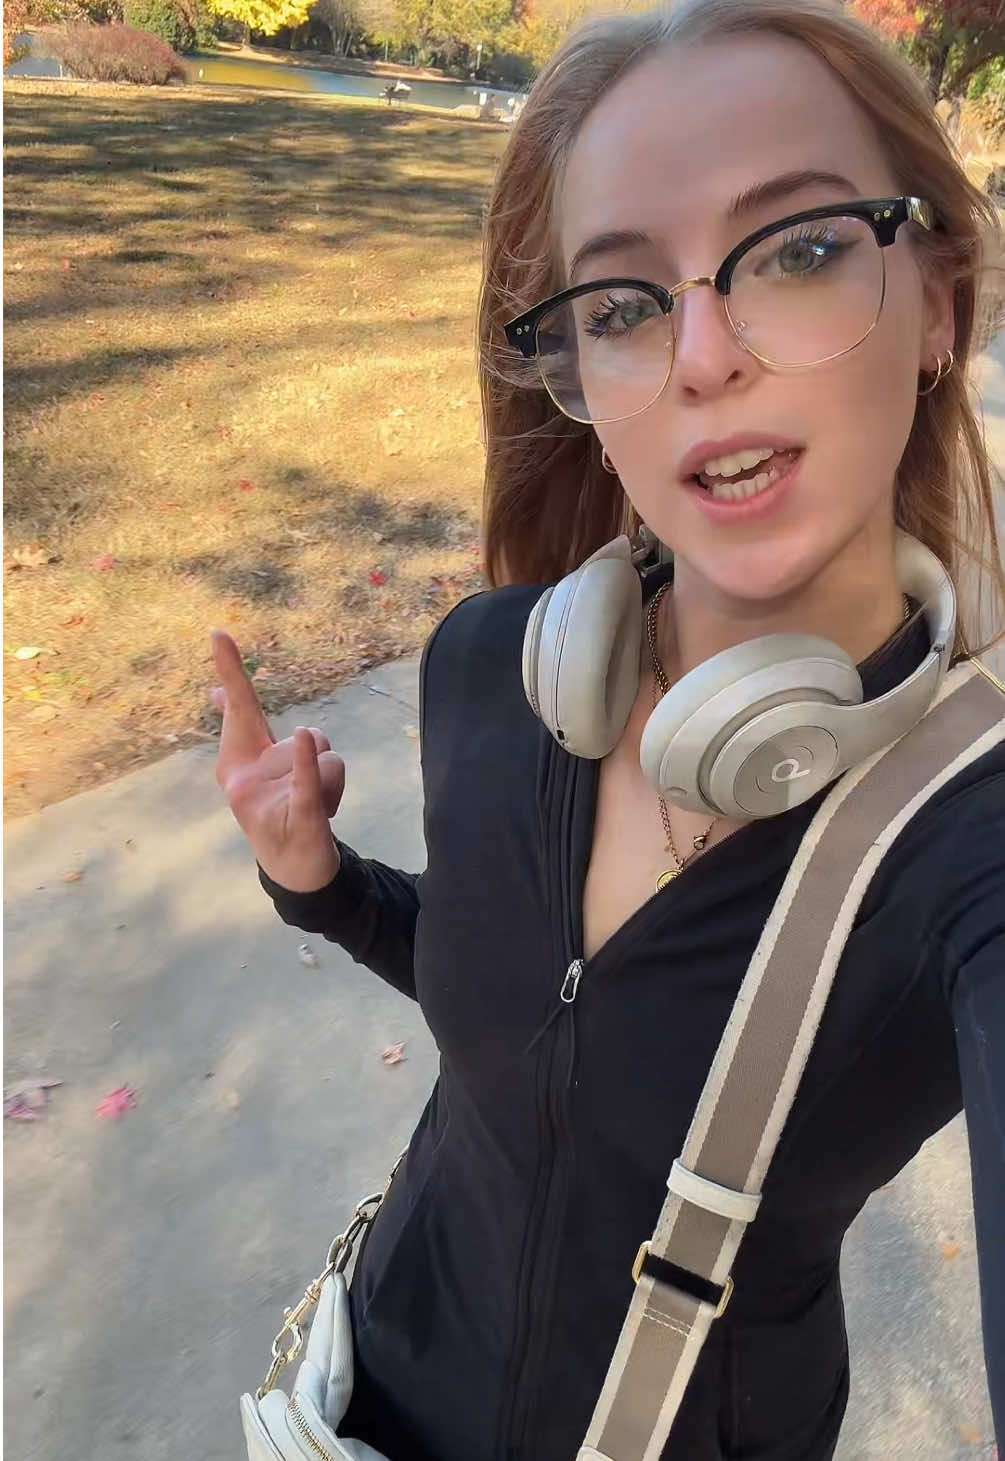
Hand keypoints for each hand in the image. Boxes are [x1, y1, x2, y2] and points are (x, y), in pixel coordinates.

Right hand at [210, 630, 343, 892]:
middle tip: (293, 761)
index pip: (240, 709)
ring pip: (326, 755)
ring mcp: (268, 797)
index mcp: (240, 761)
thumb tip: (219, 693)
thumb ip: (250, 727)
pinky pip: (306, 780)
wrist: (293, 866)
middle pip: (301, 734)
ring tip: (316, 805)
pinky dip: (306, 762)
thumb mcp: (268, 763)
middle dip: (300, 738)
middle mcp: (246, 776)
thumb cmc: (282, 806)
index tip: (219, 633)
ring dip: (332, 779)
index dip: (231, 670)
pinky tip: (305, 739)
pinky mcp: (299, 815)